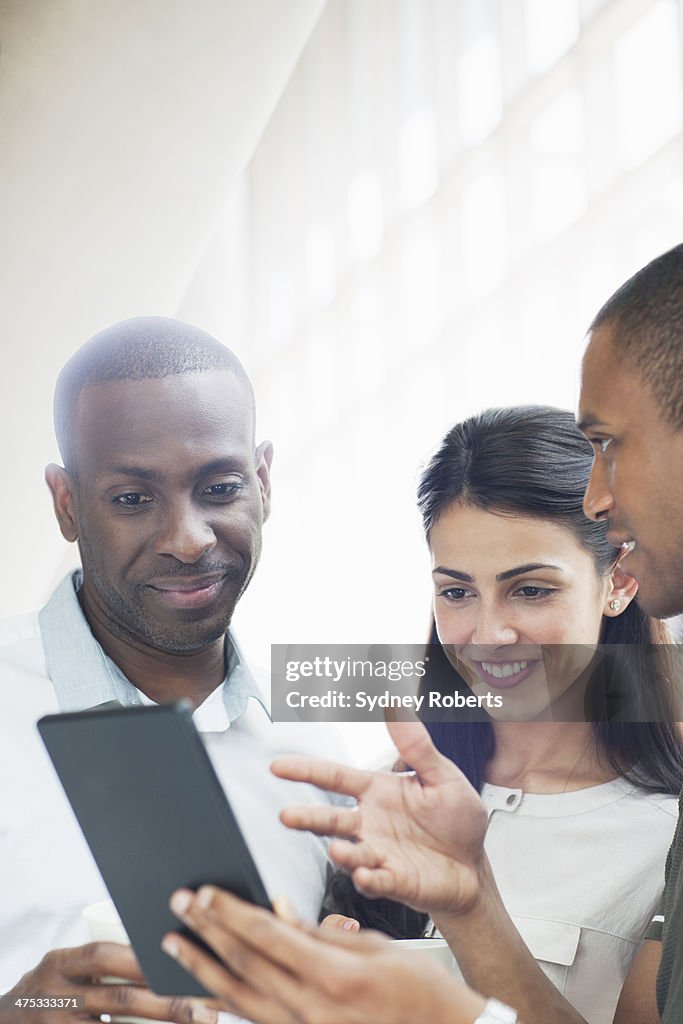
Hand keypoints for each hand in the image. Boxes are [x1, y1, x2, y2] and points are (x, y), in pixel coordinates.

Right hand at [0, 943, 196, 1023]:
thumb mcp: (64, 968)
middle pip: (117, 997)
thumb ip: (101, 960)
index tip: (182, 961)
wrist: (5, 1021)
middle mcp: (55, 995)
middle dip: (165, 1002)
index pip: (103, 954)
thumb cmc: (51, 990)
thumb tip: (164, 948)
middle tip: (204, 1007)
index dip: (141, 959)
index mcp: (60, 963)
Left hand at [162, 886, 486, 1023]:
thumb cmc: (421, 992)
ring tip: (175, 943)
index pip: (267, 935)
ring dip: (203, 966)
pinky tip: (204, 991)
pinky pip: (255, 1021)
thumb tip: (280, 910)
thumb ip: (322, 932)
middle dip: (206, 930)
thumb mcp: (376, 947)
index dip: (230, 911)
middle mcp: (312, 1010)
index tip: (205, 892)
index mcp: (334, 976)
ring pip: (239, 996)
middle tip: (179, 905)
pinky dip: (225, 1004)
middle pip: (245, 963)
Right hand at [272, 720, 487, 914]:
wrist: (473, 867)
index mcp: (378, 791)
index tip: (278, 766)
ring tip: (337, 851)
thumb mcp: (443, 776)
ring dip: (343, 853)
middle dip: (307, 819)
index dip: (306, 771)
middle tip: (286, 816)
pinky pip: (377, 881)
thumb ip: (418, 747)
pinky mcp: (394, 882)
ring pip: (351, 853)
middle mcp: (370, 823)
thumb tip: (397, 708)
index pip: (336, 778)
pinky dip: (369, 880)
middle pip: (331, 819)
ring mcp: (379, 854)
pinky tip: (365, 876)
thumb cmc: (456, 819)